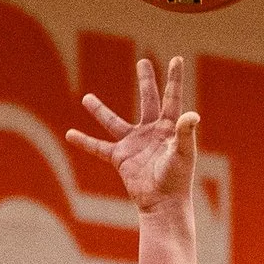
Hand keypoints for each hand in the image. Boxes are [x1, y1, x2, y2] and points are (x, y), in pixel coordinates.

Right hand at [69, 58, 198, 215]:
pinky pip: (99, 147)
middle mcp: (152, 132)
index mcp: (169, 127)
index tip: (176, 59)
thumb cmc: (177, 180)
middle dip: (146, 81)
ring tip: (86, 97)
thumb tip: (193, 114)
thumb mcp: (183, 154)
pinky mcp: (120, 158)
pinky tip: (70, 134)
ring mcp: (134, 144)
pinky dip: (85, 142)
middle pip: (148, 100)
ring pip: (114, 122)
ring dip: (100, 111)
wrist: (162, 204)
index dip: (174, 79)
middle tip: (143, 62)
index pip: (172, 98)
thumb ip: (185, 133)